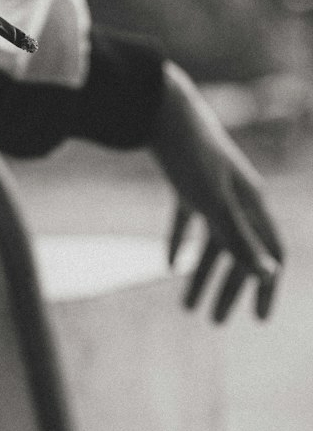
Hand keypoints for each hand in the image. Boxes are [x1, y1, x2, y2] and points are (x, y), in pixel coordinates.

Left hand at [152, 61, 283, 321]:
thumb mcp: (214, 202)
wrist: (160, 107)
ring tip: (186, 306)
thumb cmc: (191, 154)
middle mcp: (239, 196)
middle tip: (215, 322)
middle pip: (241, 251)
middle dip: (229, 288)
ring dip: (202, 273)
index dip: (267, 286)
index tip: (259, 319)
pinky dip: (180, 242)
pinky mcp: (187, 180)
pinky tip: (169, 265)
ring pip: (213, 240)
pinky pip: (189, 220)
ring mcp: (213, 187)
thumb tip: (267, 274)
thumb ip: (240, 238)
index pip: (271, 253)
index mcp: (253, 203)